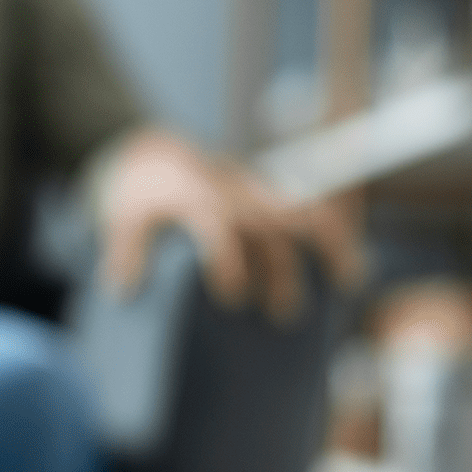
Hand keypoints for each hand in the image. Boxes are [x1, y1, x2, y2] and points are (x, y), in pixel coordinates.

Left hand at [100, 128, 364, 320]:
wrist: (153, 155)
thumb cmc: (139, 197)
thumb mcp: (121, 217)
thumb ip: (124, 251)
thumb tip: (123, 290)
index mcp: (196, 194)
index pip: (218, 222)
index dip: (227, 259)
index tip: (230, 297)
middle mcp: (232, 189)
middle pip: (268, 224)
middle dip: (281, 268)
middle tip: (282, 315)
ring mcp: (257, 190)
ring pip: (303, 209)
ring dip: (328, 244)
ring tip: (347, 282)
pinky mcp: (270, 195)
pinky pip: (313, 209)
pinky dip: (335, 237)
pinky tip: (350, 269)